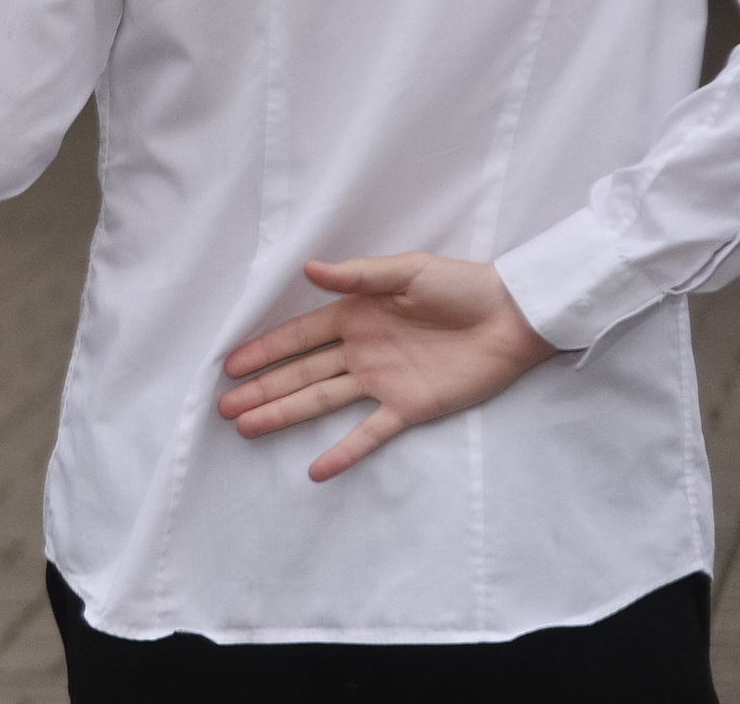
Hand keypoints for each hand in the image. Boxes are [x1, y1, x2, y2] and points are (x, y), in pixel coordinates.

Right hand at [217, 254, 556, 481]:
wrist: (515, 317)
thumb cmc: (461, 286)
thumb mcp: (408, 271)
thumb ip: (358, 275)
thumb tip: (307, 269)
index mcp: (355, 315)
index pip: (299, 337)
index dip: (264, 349)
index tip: (230, 364)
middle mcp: (360, 351)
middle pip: (301, 374)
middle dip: (262, 389)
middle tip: (224, 407)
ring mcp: (382, 382)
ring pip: (322, 402)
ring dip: (284, 414)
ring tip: (248, 427)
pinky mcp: (410, 407)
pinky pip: (370, 434)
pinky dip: (344, 452)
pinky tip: (316, 470)